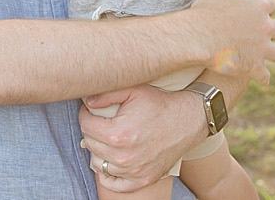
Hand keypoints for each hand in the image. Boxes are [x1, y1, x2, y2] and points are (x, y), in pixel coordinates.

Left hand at [79, 85, 204, 191]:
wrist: (188, 121)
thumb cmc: (160, 104)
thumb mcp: (133, 90)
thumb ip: (105, 94)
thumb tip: (87, 102)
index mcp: (118, 134)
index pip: (85, 125)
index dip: (86, 114)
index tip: (93, 110)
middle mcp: (124, 156)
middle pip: (90, 144)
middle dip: (92, 130)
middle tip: (102, 122)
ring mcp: (133, 171)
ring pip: (98, 163)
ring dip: (99, 150)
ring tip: (108, 138)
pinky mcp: (143, 179)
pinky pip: (114, 183)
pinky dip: (109, 174)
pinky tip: (112, 160)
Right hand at [187, 0, 274, 84]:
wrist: (196, 37)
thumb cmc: (206, 10)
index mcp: (260, 6)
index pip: (273, 4)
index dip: (266, 7)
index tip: (260, 10)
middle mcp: (266, 27)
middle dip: (274, 30)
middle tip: (264, 33)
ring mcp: (262, 49)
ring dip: (273, 53)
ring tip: (266, 54)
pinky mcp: (254, 67)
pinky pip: (265, 76)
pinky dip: (262, 77)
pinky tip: (259, 78)